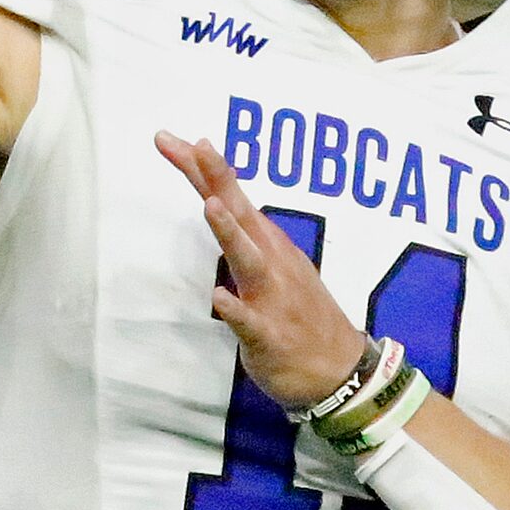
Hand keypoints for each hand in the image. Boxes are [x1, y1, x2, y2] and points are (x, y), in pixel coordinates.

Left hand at [155, 130, 367, 409]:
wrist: (340, 371)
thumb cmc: (297, 315)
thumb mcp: (272, 266)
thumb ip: (243, 236)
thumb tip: (217, 200)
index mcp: (267, 244)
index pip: (230, 197)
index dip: (202, 168)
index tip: (169, 138)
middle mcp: (271, 262)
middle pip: (240, 214)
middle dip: (218, 180)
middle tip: (197, 145)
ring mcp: (273, 298)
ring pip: (249, 260)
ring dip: (230, 232)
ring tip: (211, 206)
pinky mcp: (271, 336)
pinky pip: (250, 322)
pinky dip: (236, 309)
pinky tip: (220, 298)